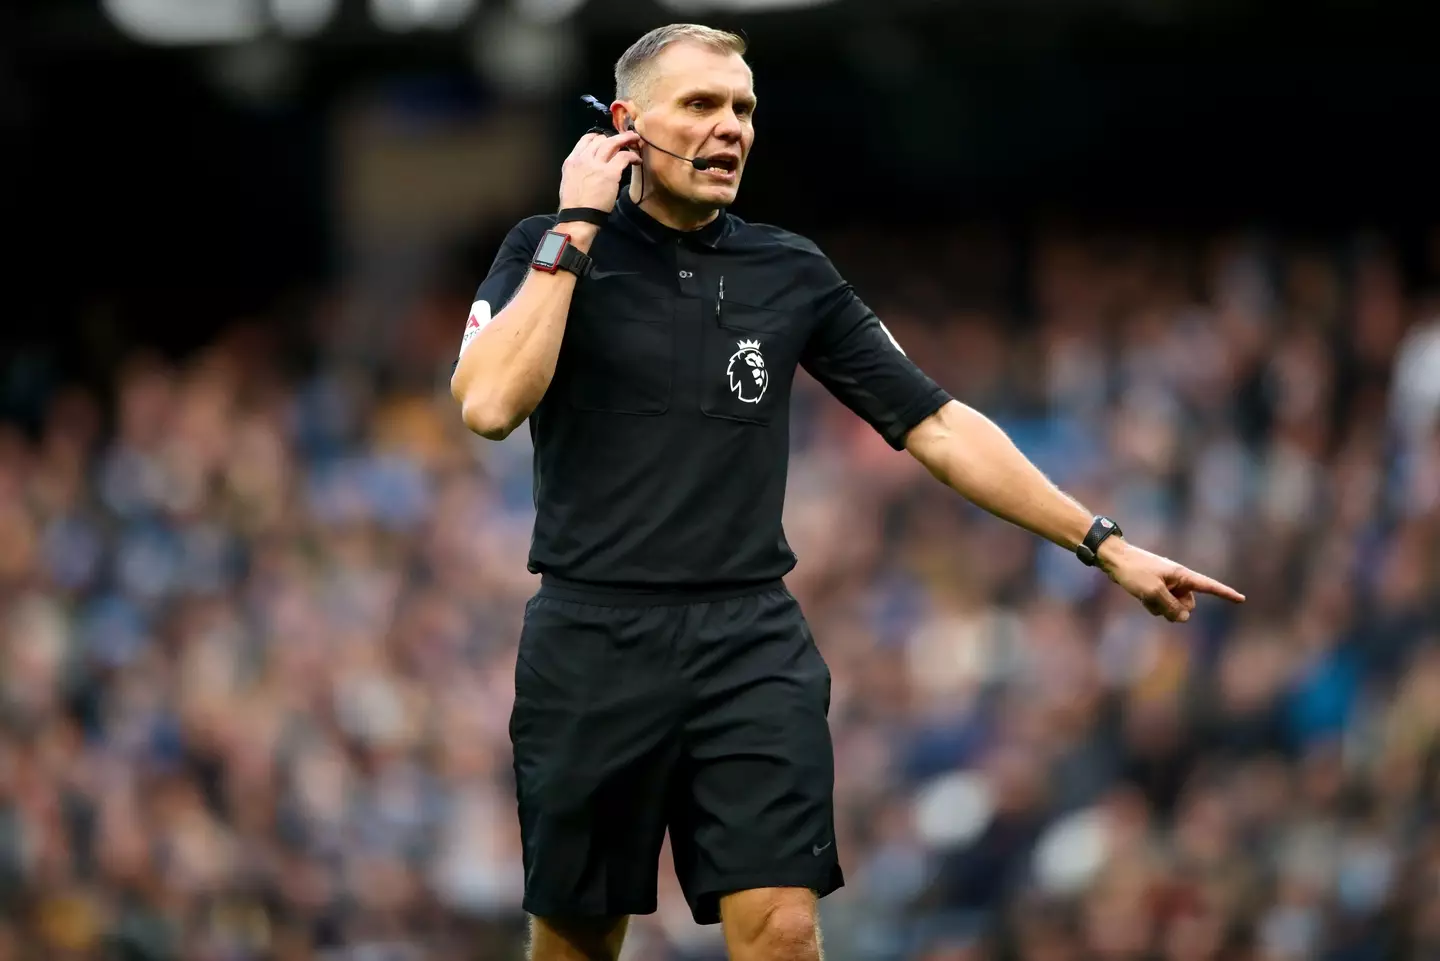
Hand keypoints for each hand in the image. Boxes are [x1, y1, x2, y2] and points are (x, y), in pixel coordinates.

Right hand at [558, 130, 641, 212]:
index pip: (586, 139)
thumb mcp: (568, 180)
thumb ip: (578, 169)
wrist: (578, 216)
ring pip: (613, 143)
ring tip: (635, 139)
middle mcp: (584, 159)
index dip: (599, 137)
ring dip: (626, 139)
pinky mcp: (610, 173)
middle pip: (601, 139)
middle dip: (614, 137)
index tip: (607, 139)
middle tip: (625, 137)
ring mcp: (597, 165)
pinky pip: (624, 157)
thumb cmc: (574, 204)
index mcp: (572, 160)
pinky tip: (637, 160)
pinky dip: (632, 156)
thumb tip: (589, 166)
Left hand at [1097, 539, 1245, 622]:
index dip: (1225, 594)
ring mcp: (1167, 585)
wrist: (1114, 560)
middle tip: (1157, 598)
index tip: (1242, 599)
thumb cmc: (1135, 572)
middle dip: (1175, 609)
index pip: (1209, 586)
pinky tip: (1140, 596)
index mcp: (1183, 575)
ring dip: (1160, 607)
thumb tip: (1184, 619)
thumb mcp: (1153, 592)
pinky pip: (1160, 606)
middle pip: (1188, 606)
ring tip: (1145, 593)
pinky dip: (1152, 605)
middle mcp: (1178, 580)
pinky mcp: (1156, 589)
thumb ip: (1171, 607)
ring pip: (1172, 608)